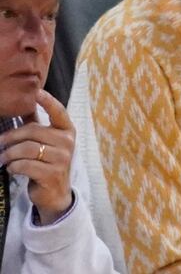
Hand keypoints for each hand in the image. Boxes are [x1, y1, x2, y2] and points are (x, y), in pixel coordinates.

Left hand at [0, 89, 74, 224]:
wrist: (55, 194)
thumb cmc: (48, 162)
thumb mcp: (47, 142)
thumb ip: (37, 125)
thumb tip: (25, 105)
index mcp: (68, 131)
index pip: (58, 112)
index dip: (47, 101)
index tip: (36, 92)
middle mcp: (68, 142)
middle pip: (34, 131)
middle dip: (12, 137)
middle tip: (0, 142)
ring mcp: (62, 159)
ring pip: (27, 149)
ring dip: (9, 154)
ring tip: (3, 158)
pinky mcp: (52, 174)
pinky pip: (25, 165)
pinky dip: (13, 166)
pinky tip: (12, 168)